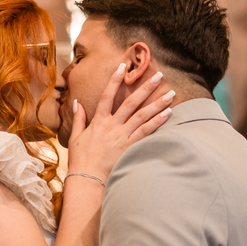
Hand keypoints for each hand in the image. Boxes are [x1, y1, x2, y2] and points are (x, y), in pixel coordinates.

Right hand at [66, 64, 174, 181]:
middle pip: (131, 102)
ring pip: (142, 116)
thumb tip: (77, 102)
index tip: (123, 66)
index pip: (107, 95)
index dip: (114, 80)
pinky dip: (157, 122)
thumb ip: (78, 118)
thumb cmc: (81, 160)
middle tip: (159, 75)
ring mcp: (122, 136)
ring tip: (171, 94)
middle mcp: (112, 126)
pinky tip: (168, 114)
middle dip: (146, 88)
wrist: (87, 179)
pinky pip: (146, 132)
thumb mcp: (76, 137)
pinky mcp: (130, 148)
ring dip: (157, 104)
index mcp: (98, 121)